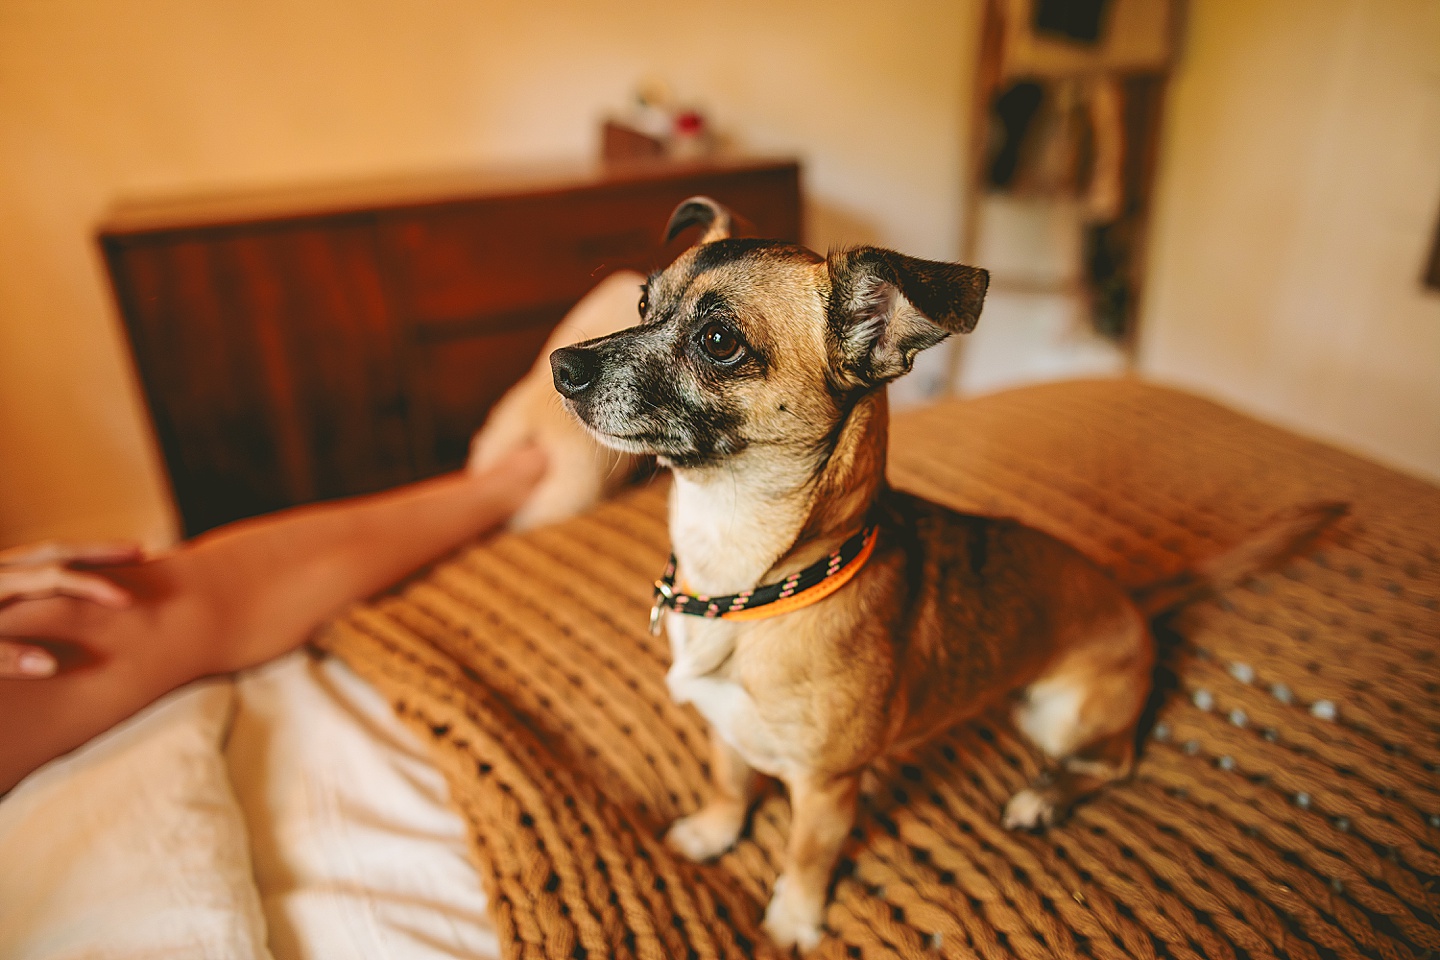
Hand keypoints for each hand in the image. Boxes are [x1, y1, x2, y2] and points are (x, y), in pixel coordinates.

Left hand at [0, 541, 143, 677]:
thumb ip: (6, 658)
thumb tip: (51, 665)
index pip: (55, 577)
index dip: (93, 585)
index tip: (126, 599)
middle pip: (56, 552)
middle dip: (100, 551)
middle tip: (139, 552)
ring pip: (43, 551)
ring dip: (82, 551)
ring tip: (116, 554)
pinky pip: (31, 559)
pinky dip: (59, 559)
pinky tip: (72, 568)